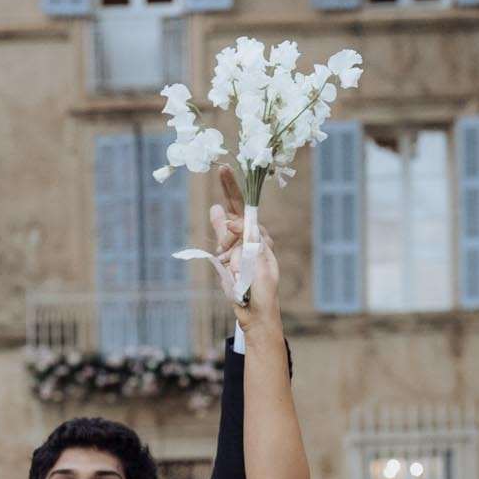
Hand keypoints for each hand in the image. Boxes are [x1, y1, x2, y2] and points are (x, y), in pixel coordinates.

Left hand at [208, 164, 279, 320]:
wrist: (253, 310)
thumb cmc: (240, 285)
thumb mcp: (225, 257)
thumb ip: (223, 234)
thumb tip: (216, 207)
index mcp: (244, 234)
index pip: (237, 205)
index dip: (230, 187)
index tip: (223, 168)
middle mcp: (255, 235)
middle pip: (240, 211)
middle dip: (231, 189)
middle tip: (223, 168)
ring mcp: (261, 244)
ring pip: (241, 229)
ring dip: (229, 247)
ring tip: (230, 268)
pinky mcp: (263, 254)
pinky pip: (248, 241)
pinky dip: (239, 246)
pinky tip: (234, 258)